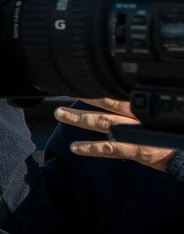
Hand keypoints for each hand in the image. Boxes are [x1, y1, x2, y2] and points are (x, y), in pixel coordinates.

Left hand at [58, 98, 176, 172]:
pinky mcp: (138, 150)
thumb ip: (142, 110)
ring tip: (60, 114)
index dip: (98, 89)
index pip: (118, 94)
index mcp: (144, 108)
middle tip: (63, 92)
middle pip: (107, 103)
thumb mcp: (159, 117)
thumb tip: (126, 102)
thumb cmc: (175, 135)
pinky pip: (110, 148)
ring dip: (79, 118)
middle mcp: (138, 117)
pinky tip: (75, 148)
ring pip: (103, 123)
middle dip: (84, 98)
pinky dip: (90, 148)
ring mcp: (136, 134)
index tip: (80, 83)